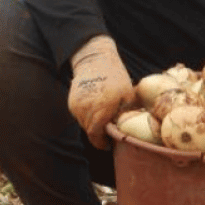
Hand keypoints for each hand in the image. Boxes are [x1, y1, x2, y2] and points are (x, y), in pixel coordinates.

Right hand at [68, 35, 135, 149]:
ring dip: (93, 125)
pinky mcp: (72, 102)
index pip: (96, 135)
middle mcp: (86, 109)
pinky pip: (79, 116)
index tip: (109, 143)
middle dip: (99, 134)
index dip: (102, 143)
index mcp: (102, 108)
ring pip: (84, 124)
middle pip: (90, 131)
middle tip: (109, 131)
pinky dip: (87, 117)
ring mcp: (77, 106)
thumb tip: (132, 130)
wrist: (95, 60)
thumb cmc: (116, 77)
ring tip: (103, 118)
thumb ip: (128, 114)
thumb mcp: (129, 95)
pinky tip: (96, 109)